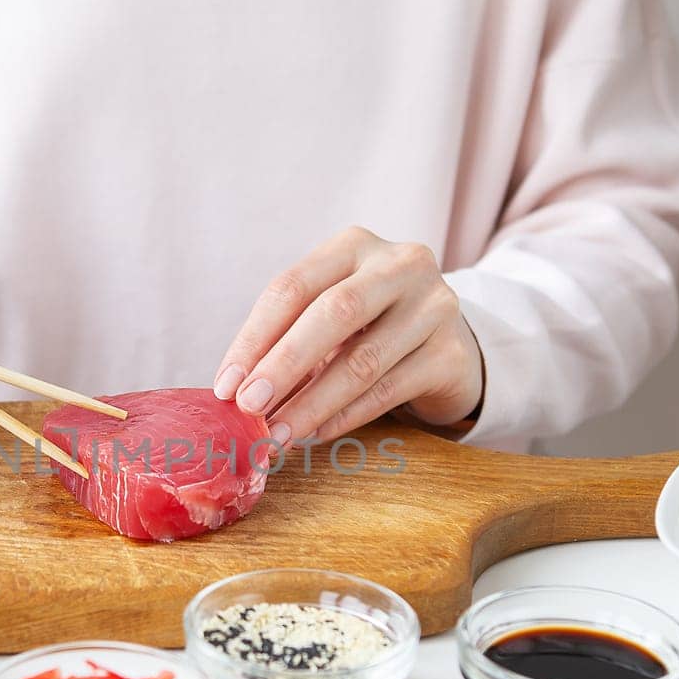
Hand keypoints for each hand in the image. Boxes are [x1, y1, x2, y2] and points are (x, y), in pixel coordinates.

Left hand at [213, 226, 483, 443]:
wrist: (448, 346)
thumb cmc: (370, 329)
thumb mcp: (329, 318)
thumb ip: (287, 340)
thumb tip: (236, 390)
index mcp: (355, 245)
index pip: (293, 286)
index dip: (254, 338)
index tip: (226, 384)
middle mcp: (401, 264)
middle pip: (333, 313)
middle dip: (283, 365)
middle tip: (249, 407)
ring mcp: (435, 306)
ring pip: (363, 360)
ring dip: (312, 403)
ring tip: (278, 433)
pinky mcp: (453, 353)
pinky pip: (389, 389)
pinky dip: (346, 415)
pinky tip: (316, 433)